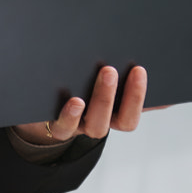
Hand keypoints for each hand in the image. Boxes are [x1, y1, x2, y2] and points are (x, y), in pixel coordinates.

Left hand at [12, 65, 147, 144]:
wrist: (38, 105)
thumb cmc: (76, 83)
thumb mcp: (98, 77)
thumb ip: (123, 72)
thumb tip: (152, 65)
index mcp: (117, 111)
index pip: (138, 108)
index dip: (145, 95)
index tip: (147, 70)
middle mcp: (102, 121)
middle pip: (122, 120)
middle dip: (131, 94)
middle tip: (134, 67)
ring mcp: (80, 126)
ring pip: (97, 124)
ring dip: (105, 99)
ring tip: (107, 72)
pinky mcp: (57, 126)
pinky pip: (65, 127)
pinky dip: (71, 115)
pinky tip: (74, 100)